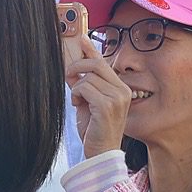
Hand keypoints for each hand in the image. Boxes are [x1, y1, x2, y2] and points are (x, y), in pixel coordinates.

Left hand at [64, 34, 129, 158]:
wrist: (100, 153)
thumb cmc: (94, 129)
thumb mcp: (88, 102)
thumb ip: (84, 84)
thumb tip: (72, 67)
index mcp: (120, 88)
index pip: (104, 63)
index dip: (91, 50)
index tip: (80, 38)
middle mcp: (123, 90)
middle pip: (96, 65)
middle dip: (77, 67)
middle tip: (68, 76)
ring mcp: (117, 98)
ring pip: (87, 78)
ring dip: (76, 88)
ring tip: (79, 101)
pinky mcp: (108, 106)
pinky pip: (84, 88)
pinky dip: (77, 95)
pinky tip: (79, 106)